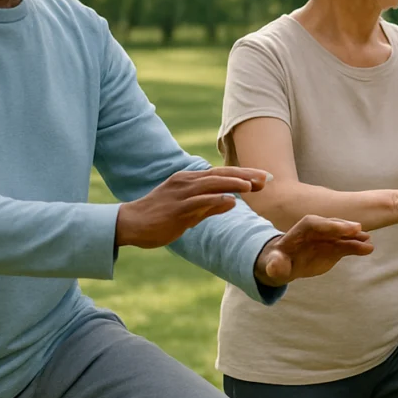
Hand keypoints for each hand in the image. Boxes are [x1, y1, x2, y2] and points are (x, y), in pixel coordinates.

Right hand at [115, 167, 270, 248]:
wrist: (130, 224)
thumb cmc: (159, 218)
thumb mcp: (189, 212)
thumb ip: (209, 207)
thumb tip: (231, 202)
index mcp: (190, 180)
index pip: (221, 173)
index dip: (244, 174)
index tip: (264, 177)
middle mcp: (186, 182)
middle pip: (221, 174)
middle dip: (245, 175)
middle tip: (267, 178)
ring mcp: (181, 194)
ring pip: (211, 184)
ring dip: (234, 183)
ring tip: (253, 185)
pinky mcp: (176, 208)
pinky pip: (199, 202)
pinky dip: (216, 199)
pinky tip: (231, 200)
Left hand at [254, 215, 373, 285]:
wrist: (286, 263)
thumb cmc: (277, 261)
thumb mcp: (273, 264)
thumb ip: (275, 264)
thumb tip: (276, 265)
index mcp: (301, 230)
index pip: (315, 224)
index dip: (329, 225)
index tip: (341, 229)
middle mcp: (318, 230)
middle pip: (332, 226)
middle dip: (344, 227)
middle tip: (358, 230)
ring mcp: (328, 238)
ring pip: (343, 236)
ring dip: (355, 238)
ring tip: (368, 243)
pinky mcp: (335, 248)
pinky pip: (348, 246)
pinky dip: (357, 247)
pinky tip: (368, 248)